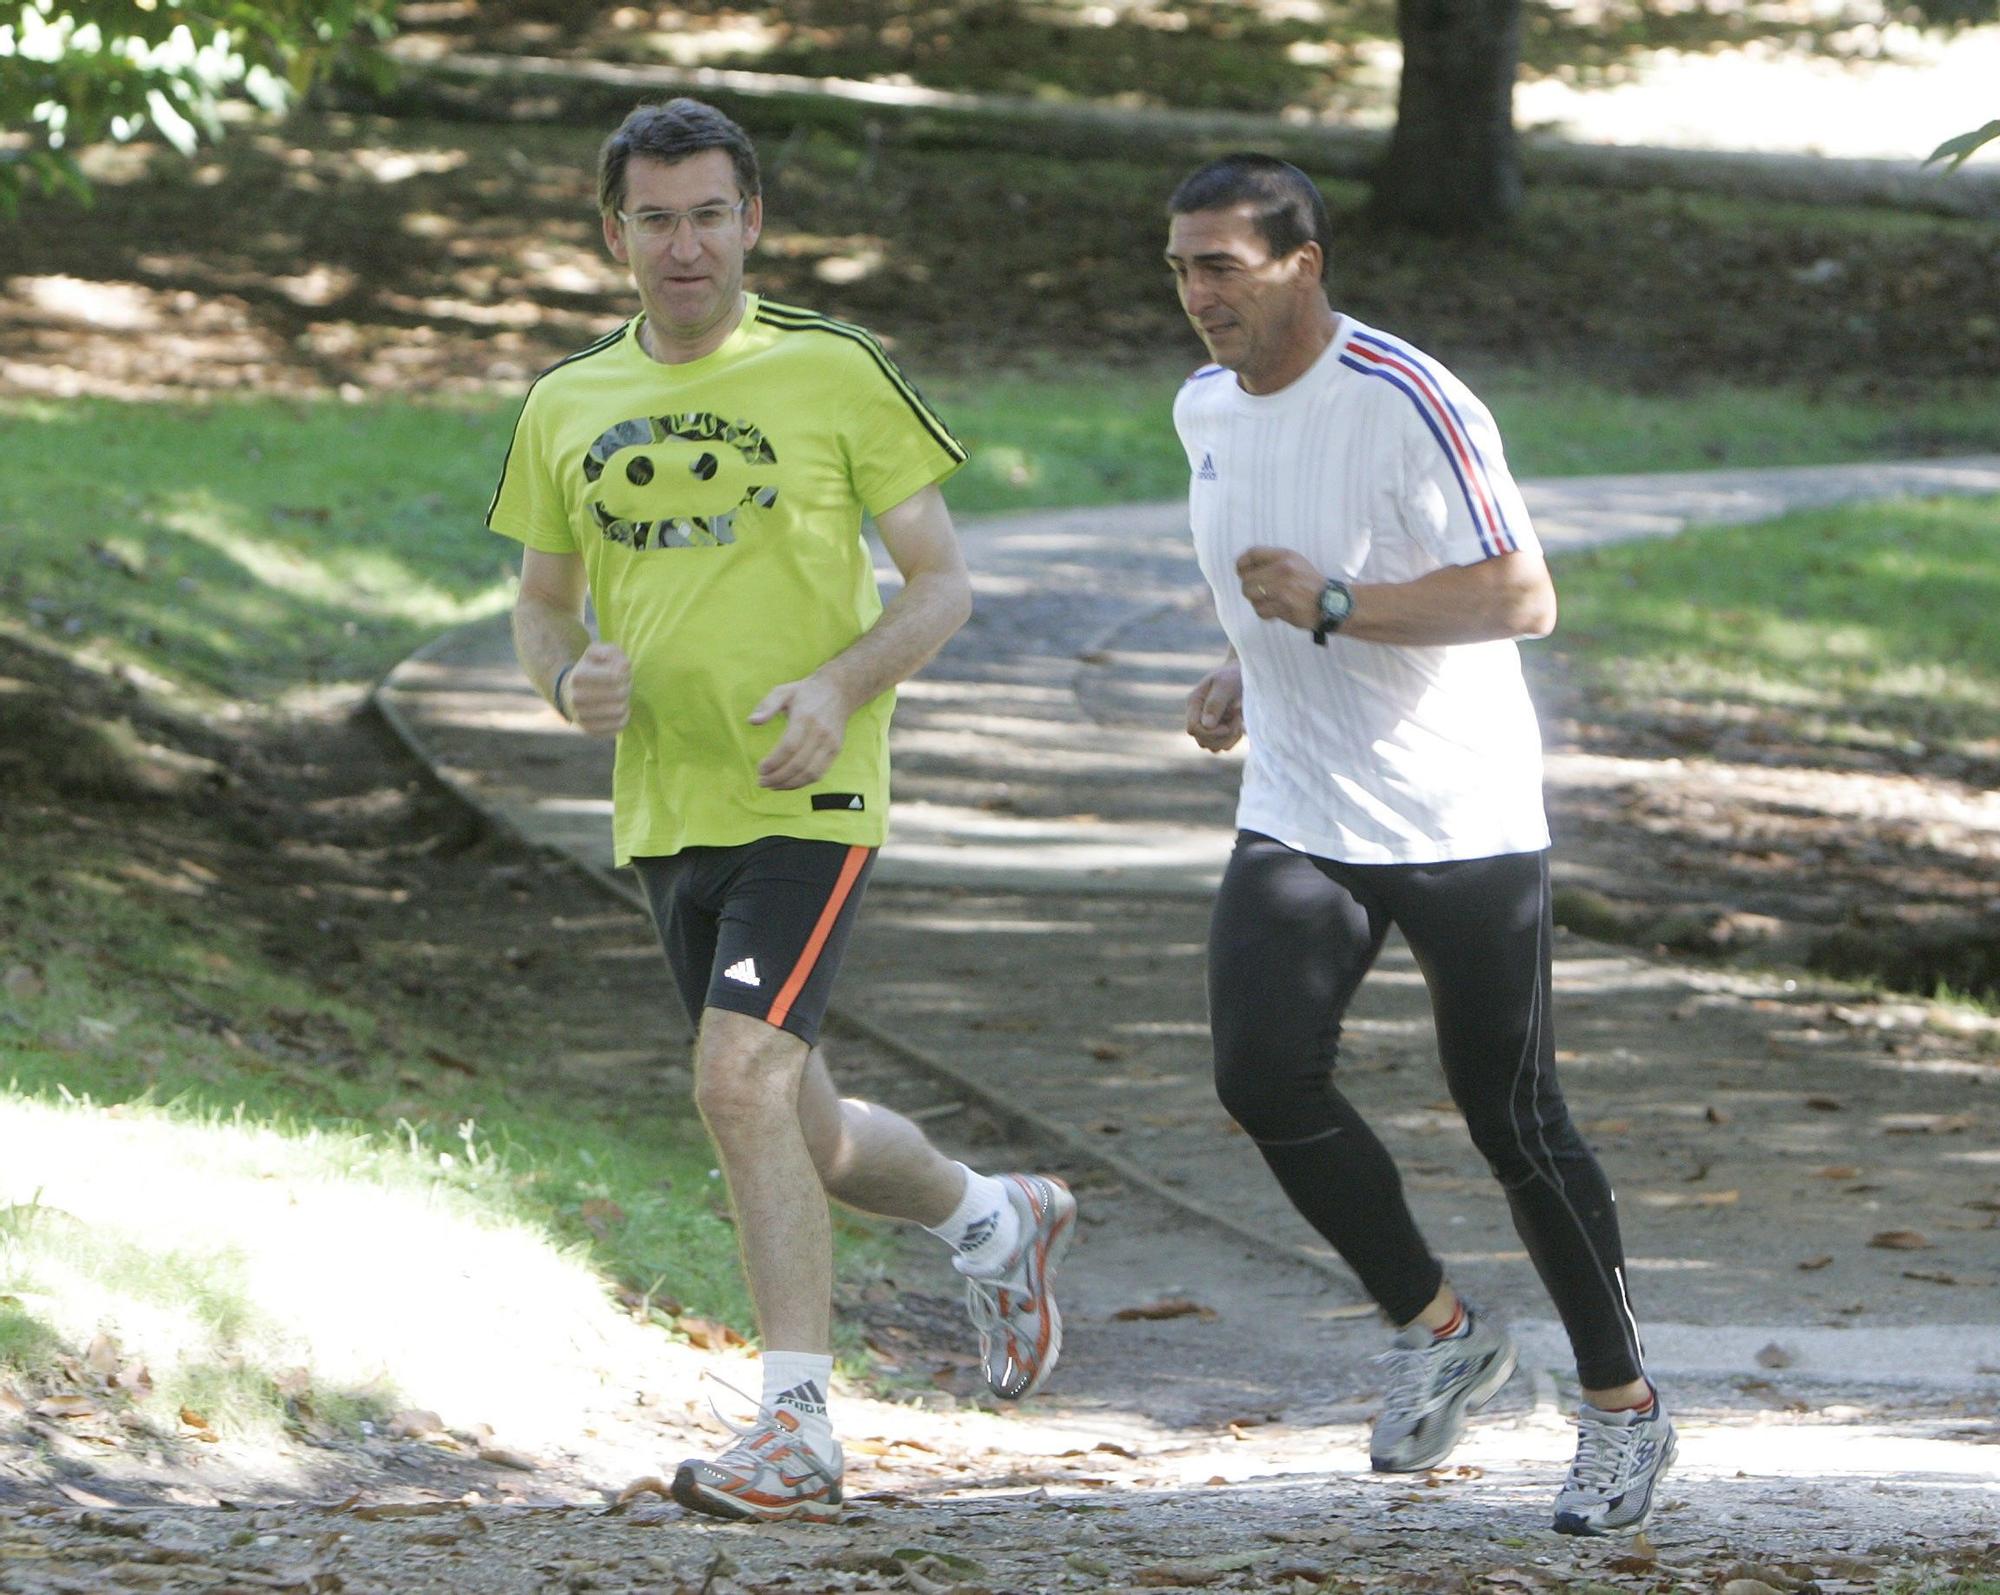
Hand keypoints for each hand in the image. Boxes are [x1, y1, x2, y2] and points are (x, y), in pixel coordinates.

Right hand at [565, 641, 631, 735]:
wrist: (571, 694)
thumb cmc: (591, 670)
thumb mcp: (597, 652)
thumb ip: (610, 652)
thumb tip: (623, 666)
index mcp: (578, 676)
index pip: (616, 677)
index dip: (625, 674)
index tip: (622, 673)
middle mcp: (576, 698)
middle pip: (620, 694)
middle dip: (627, 687)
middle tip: (624, 685)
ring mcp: (581, 717)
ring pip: (620, 711)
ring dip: (626, 702)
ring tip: (620, 697)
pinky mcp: (590, 731)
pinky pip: (618, 726)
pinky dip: (624, 717)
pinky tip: (618, 709)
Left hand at [750, 674, 854, 789]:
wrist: (839, 691)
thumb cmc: (806, 692)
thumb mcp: (783, 691)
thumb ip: (767, 706)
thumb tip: (752, 721)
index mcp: (805, 717)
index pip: (789, 746)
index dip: (773, 762)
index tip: (760, 769)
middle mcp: (820, 732)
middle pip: (798, 764)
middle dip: (777, 777)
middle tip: (761, 782)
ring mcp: (830, 743)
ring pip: (810, 773)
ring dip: (789, 784)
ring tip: (772, 786)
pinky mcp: (836, 750)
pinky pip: (819, 773)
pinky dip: (802, 782)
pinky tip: (788, 783)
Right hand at [1185, 658, 1244, 752]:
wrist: (1244, 673)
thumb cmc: (1234, 675)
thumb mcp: (1225, 684)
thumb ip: (1215, 703)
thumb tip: (1207, 725)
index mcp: (1194, 703)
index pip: (1193, 728)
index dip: (1210, 732)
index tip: (1227, 724)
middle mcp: (1198, 716)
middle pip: (1202, 741)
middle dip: (1222, 735)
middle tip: (1236, 718)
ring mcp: (1208, 725)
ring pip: (1213, 747)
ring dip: (1229, 738)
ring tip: (1237, 719)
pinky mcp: (1220, 731)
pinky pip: (1224, 746)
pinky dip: (1234, 739)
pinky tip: (1239, 723)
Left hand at [1236, 546, 1323, 630]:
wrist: (1332, 603)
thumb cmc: (1310, 583)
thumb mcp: (1295, 562)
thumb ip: (1272, 562)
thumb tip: (1244, 568)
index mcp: (1285, 556)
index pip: (1252, 553)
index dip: (1241, 563)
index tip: (1241, 571)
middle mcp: (1283, 569)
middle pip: (1246, 578)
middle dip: (1249, 587)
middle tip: (1259, 592)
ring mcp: (1283, 588)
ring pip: (1250, 594)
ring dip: (1256, 600)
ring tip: (1268, 601)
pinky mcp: (1283, 606)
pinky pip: (1260, 610)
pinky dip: (1265, 613)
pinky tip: (1275, 610)